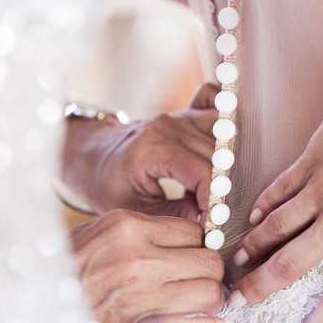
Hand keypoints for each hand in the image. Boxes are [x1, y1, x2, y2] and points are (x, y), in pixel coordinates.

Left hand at [60, 82, 217, 220]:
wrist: (93, 156)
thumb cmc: (109, 184)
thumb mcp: (135, 210)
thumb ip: (174, 217)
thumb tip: (209, 223)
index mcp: (155, 148)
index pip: (204, 171)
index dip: (214, 199)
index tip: (213, 221)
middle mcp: (171, 126)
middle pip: (218, 155)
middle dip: (224, 186)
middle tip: (219, 211)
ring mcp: (179, 116)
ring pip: (224, 131)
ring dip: (229, 159)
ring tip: (223, 186)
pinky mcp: (185, 112)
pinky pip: (213, 98)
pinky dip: (224, 115)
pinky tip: (227, 141)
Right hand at [72, 208, 225, 322]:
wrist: (27, 315)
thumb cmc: (66, 274)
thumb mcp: (98, 237)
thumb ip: (138, 234)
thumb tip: (188, 238)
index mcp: (127, 226)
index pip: (195, 231)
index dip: (203, 247)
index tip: (200, 260)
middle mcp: (136, 256)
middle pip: (209, 260)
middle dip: (213, 275)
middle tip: (206, 285)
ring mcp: (137, 293)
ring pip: (209, 292)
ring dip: (211, 302)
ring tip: (204, 306)